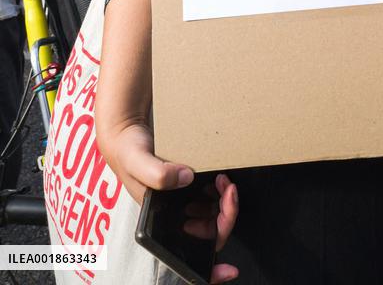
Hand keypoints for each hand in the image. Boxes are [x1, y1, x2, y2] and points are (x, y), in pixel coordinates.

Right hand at [97, 122, 238, 281]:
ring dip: (225, 204)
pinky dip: (220, 193)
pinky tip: (217, 180)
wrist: (129, 135)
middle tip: (228, 189)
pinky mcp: (190, 193)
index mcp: (158, 226)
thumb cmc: (128, 153)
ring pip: (214, 220)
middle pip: (208, 235)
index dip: (208, 271)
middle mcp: (172, 221)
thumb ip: (156, 172)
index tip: (229, 271)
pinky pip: (213, 202)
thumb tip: (185, 178)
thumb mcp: (136, 161)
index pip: (185, 255)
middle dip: (225, 215)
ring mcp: (183, 208)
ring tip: (222, 182)